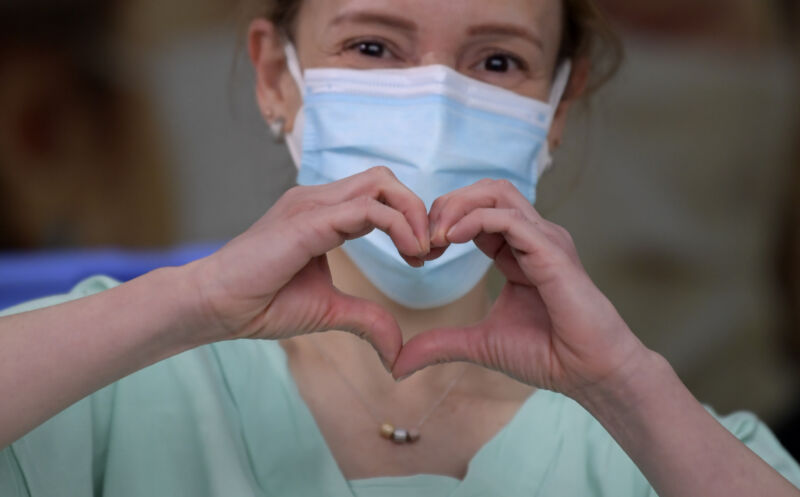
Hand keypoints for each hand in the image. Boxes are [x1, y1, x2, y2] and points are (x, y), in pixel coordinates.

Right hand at [189, 167, 429, 368]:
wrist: (215, 307)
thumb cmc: (261, 304)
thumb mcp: (329, 311)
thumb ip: (366, 319)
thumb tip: (397, 351)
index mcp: (322, 213)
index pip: (378, 194)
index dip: (408, 219)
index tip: (421, 257)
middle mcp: (318, 200)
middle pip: (385, 178)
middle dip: (417, 209)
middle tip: (429, 249)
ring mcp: (311, 205)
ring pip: (380, 184)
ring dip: (413, 214)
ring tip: (422, 252)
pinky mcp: (307, 221)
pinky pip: (367, 209)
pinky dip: (398, 226)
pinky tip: (409, 253)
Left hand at [392, 179, 646, 397]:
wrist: (589, 373)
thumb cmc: (547, 355)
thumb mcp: (479, 344)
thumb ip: (440, 344)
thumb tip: (398, 363)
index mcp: (518, 250)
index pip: (477, 211)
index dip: (444, 222)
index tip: (422, 252)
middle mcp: (534, 236)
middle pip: (486, 191)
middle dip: (447, 205)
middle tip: (424, 238)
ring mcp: (545, 239)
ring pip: (497, 194)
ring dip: (457, 206)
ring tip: (435, 236)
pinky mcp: (552, 251)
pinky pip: (508, 219)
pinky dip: (475, 220)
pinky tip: (452, 239)